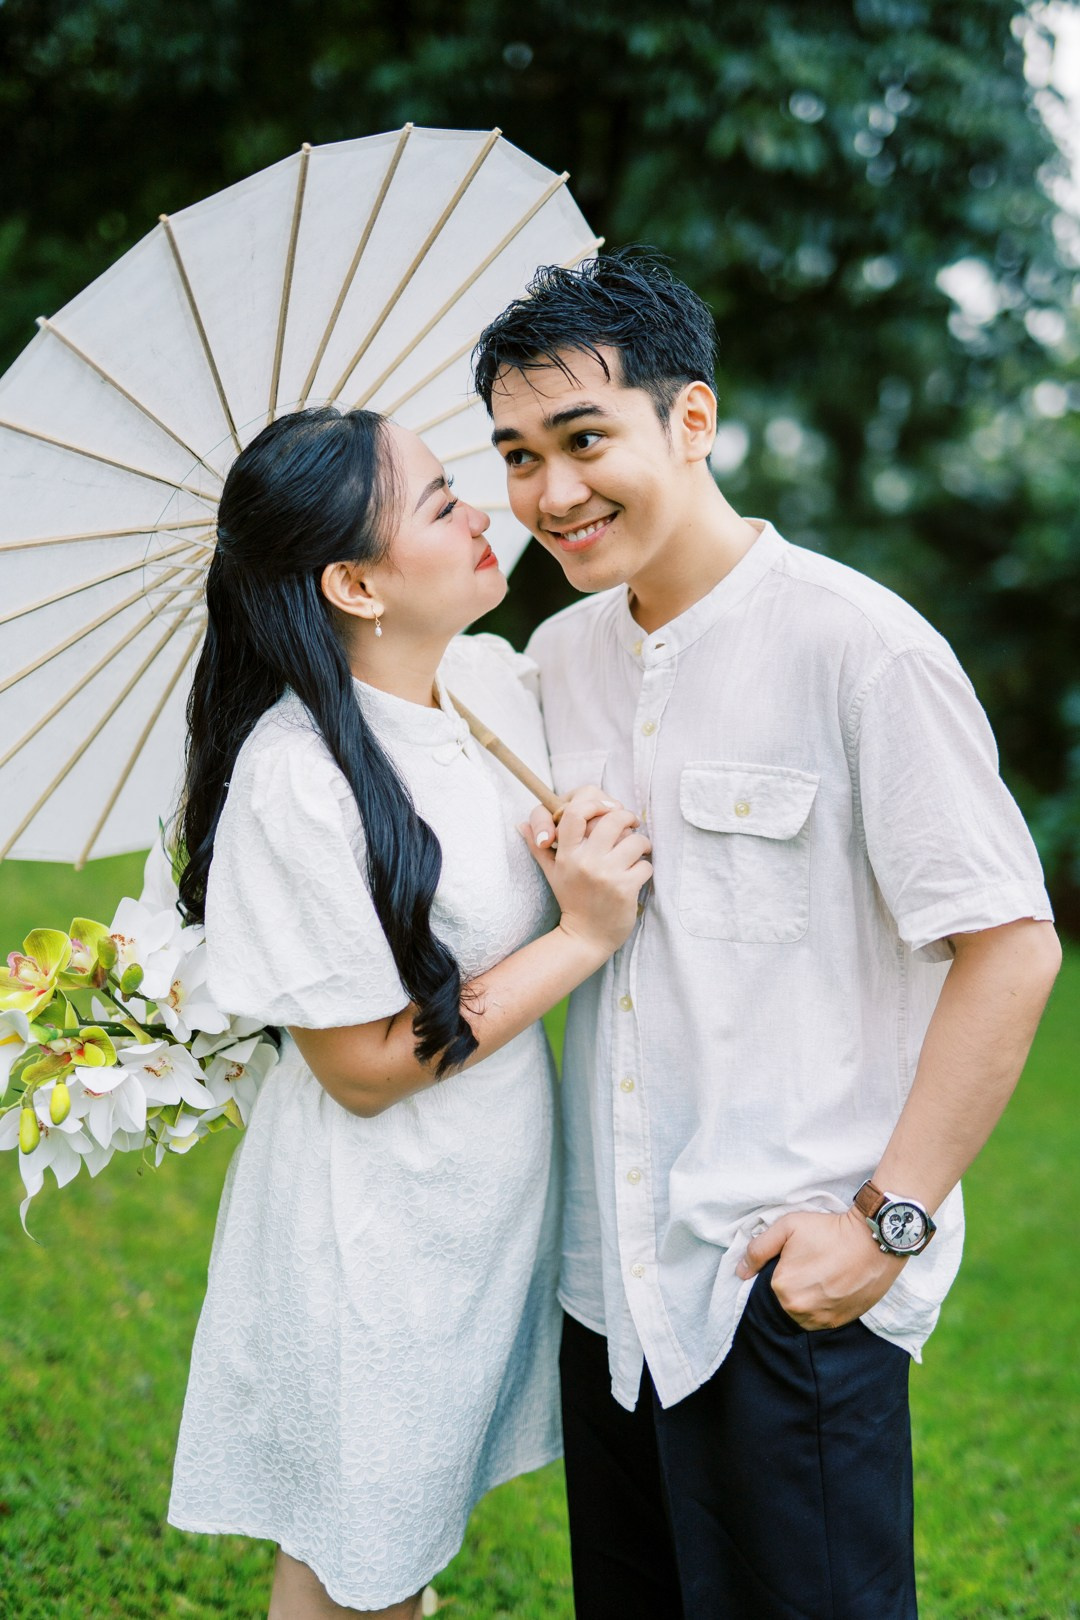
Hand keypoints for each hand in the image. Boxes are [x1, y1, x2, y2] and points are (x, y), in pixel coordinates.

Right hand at [523, 790, 651, 957]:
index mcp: (566, 854)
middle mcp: (585, 862)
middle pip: (613, 819)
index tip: (607, 808)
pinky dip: (645, 868)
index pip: (575, 813)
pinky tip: (637, 875)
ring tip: (639, 850)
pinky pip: (645, 865)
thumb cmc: (571, 900)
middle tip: (630, 823)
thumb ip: (538, 846)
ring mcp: (606, 875)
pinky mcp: (625, 889)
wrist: (585, 937)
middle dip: (626, 817)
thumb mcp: (552, 873)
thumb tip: (521, 825)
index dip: (594, 803)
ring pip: (636, 841)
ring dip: (641, 844)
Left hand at [735, 1207, 905, 1329]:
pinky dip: (822, 1305)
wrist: (872, 1241)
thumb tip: (740, 1272)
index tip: (797, 1256)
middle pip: (785, 1299)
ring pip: (802, 1312)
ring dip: (806, 1298)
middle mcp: (799, 1310)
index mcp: (782, 1289)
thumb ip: (758, 1249)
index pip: (770, 1283)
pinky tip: (832, 1287)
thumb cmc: (829, 1230)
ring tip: (823, 1275)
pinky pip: (821, 1318)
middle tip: (812, 1263)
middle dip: (793, 1283)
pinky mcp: (840, 1323)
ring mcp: (821, 1320)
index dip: (782, 1267)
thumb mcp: (787, 1227)